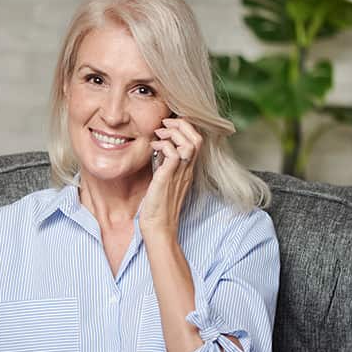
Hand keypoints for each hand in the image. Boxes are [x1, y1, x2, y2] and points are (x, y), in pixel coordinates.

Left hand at [138, 117, 202, 237]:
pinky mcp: (168, 178)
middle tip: (165, 123)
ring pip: (189, 143)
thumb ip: (164, 164)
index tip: (169, 125)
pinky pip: (173, 154)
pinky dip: (164, 144)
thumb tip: (157, 148)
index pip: (196, 141)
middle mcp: (187, 170)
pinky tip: (153, 147)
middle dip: (182, 124)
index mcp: (187, 170)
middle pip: (197, 138)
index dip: (185, 127)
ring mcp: (180, 174)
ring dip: (174, 132)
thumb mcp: (163, 179)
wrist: (158, 227)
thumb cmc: (157, 206)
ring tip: (159, 134)